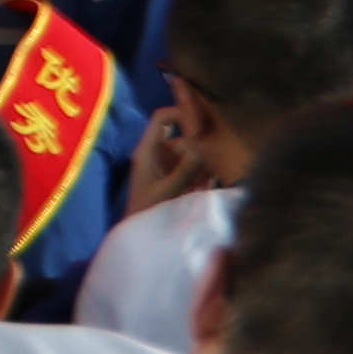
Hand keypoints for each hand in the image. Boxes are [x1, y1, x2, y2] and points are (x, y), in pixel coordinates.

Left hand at [120, 90, 217, 214]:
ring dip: (201, 165)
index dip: (181, 115)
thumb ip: (185, 169)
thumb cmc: (148, 213)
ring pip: (189, 154)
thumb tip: (200, 146)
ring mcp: (165, 166)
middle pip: (181, 137)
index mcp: (147, 151)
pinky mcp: (173, 179)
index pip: (162, 118)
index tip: (202, 128)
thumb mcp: (168, 190)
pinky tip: (205, 189)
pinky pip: (190, 168)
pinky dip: (199, 175)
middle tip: (213, 164)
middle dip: (198, 149)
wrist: (139, 238)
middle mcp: (156, 154)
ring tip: (208, 182)